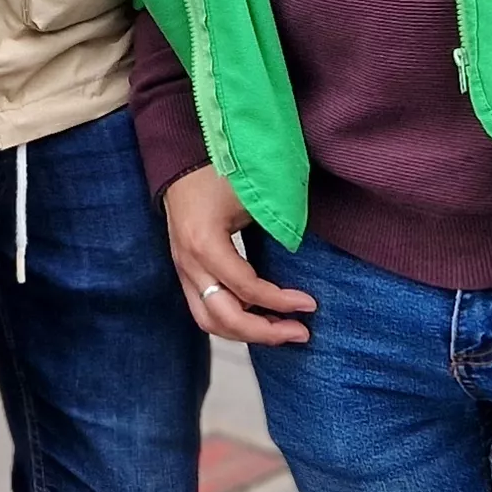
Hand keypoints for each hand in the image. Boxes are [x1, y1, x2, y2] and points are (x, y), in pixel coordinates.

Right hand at [163, 166, 315, 344]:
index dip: (281, 302)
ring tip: (282, 330)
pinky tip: (260, 317)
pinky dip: (233, 321)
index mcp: (204, 244)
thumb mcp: (252, 194)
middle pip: (223, 318)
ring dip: (247, 333)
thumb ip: (277, 224)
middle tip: (300, 332)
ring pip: (210, 321)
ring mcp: (183, 270)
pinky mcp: (186, 272)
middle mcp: (188, 263)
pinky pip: (205, 310)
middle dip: (265, 332)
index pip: (246, 289)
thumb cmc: (217, 170)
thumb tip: (301, 254)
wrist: (182, 158)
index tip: (310, 304)